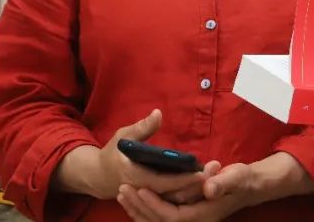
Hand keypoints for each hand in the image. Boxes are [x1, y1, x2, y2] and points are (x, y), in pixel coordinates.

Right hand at [92, 110, 217, 202]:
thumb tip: (158, 113)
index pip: (162, 182)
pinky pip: (169, 199)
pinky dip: (184, 193)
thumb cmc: (114, 152)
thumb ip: (142, 127)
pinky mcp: (150, 198)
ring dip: (191, 191)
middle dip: (192, 186)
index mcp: (134, 175)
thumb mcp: (124, 136)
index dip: (182, 180)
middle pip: (171, 194)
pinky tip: (202, 185)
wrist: (99, 176)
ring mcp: (146, 197)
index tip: (200, 174)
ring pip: (171, 199)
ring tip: (213, 178)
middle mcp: (141, 190)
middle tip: (213, 175)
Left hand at [118, 163, 257, 221]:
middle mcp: (192, 221)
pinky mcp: (184, 213)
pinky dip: (144, 210)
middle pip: (158, 221)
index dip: (154, 204)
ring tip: (122, 194)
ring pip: (155, 221)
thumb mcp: (236, 177)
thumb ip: (222, 182)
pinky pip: (159, 217)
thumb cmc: (242, 180)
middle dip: (139, 206)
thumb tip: (208, 188)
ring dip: (137, 209)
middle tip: (123, 188)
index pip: (171, 215)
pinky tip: (134, 199)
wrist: (247, 187)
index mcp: (202, 215)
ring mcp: (187, 220)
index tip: (140, 188)